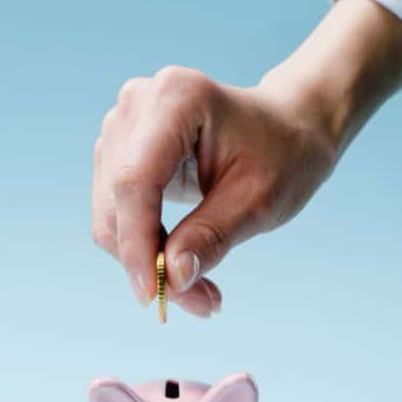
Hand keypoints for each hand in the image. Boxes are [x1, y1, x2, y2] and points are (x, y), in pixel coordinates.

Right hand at [92, 67, 338, 315]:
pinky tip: (182, 267)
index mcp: (175, 97)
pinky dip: (144, 246)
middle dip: (149, 260)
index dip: (137, 241)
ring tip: (201, 292)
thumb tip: (173, 279)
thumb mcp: (259, 200)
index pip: (135, 180)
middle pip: (119, 198)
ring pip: (112, 211)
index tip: (155, 295)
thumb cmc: (283, 154)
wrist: (288, 128)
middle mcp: (138, 102)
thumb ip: (212, 236)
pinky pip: (117, 209)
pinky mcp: (120, 148)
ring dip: (146, 259)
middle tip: (201, 304)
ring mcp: (124, 124)